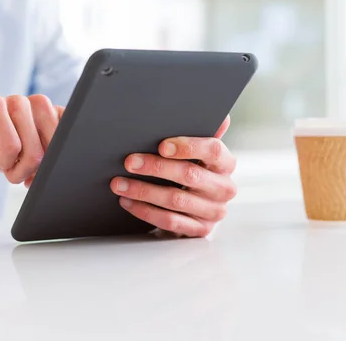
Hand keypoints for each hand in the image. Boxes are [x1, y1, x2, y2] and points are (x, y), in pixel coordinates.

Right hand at [0, 95, 63, 184]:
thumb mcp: (25, 157)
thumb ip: (45, 161)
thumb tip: (59, 175)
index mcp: (50, 113)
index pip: (72, 136)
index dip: (60, 161)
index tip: (47, 174)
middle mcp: (38, 102)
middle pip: (54, 149)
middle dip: (37, 170)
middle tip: (21, 174)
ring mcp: (17, 101)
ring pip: (34, 151)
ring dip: (19, 170)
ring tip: (7, 166)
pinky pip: (12, 146)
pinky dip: (4, 161)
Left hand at [110, 117, 235, 237]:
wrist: (201, 205)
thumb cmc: (196, 169)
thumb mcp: (200, 151)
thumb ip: (204, 131)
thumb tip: (219, 115)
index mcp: (226, 164)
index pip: (214, 151)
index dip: (188, 146)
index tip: (162, 145)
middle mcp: (224, 189)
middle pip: (190, 175)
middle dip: (155, 167)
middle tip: (129, 162)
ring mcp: (213, 212)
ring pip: (175, 200)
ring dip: (143, 191)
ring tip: (119, 183)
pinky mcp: (199, 230)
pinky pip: (170, 221)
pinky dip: (145, 211)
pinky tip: (127, 202)